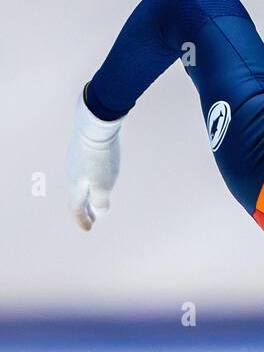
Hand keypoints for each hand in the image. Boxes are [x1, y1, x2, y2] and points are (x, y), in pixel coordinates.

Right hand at [68, 91, 121, 230]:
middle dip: (84, 209)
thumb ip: (100, 201)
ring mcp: (75, 158)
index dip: (82, 219)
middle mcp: (72, 172)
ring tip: (93, 200)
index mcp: (76, 185)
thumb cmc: (100, 157)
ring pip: (80, 181)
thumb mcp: (103, 185)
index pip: (77, 207)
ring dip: (87, 194)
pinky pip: (83, 169)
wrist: (94, 123)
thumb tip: (100, 212)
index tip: (89, 229)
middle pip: (77, 195)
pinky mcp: (81, 147)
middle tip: (92, 218)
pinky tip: (94, 176)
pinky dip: (88, 180)